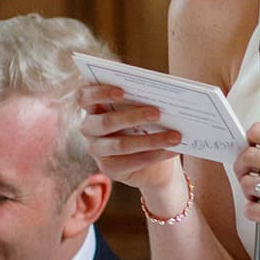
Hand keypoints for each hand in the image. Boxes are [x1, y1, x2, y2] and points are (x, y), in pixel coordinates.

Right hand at [78, 84, 186, 202]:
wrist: (155, 163)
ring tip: (175, 136)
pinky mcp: (109, 168)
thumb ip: (145, 101)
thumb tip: (165, 97)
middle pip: (105, 122)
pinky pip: (133, 161)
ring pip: (121, 145)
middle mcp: (90, 128)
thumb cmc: (147, 126)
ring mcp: (97, 150)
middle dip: (133, 117)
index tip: (122, 91)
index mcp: (93, 107)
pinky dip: (156, 155)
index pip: (84, 97)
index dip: (99, 93)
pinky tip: (173, 150)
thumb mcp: (144, 111)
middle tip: (157, 113)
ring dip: (151, 140)